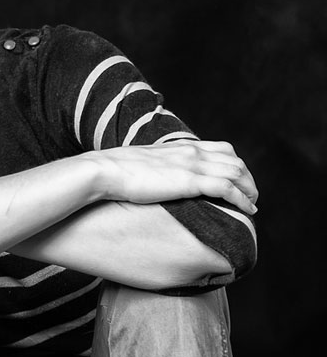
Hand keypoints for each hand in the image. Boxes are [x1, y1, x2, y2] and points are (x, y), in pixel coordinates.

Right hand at [90, 140, 258, 213]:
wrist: (103, 171)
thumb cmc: (114, 171)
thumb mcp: (141, 164)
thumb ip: (155, 168)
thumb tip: (151, 180)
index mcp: (179, 147)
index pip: (221, 148)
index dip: (235, 165)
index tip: (238, 180)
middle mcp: (190, 151)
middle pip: (235, 160)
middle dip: (248, 178)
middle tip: (251, 196)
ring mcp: (191, 165)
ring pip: (237, 172)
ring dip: (250, 189)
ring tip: (253, 205)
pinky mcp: (189, 181)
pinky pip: (227, 188)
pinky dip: (242, 199)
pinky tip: (248, 210)